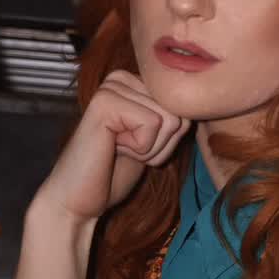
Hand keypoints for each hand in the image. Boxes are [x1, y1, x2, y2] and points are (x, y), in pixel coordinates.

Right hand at [30, 70, 190, 228]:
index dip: (168, 141)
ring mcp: (111, 87)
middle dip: (161, 145)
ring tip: (119, 151)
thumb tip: (200, 104)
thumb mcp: (153, 142)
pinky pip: (153, 124)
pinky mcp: (105, 101)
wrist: (78, 200)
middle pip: (179, 112)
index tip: (136, 149)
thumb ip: (171, 119)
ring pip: (170, 119)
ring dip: (151, 149)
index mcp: (133, 84)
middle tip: (126, 153)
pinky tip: (112, 149)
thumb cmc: (113, 175)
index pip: (183, 108)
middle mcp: (121, 77)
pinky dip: (140, 149)